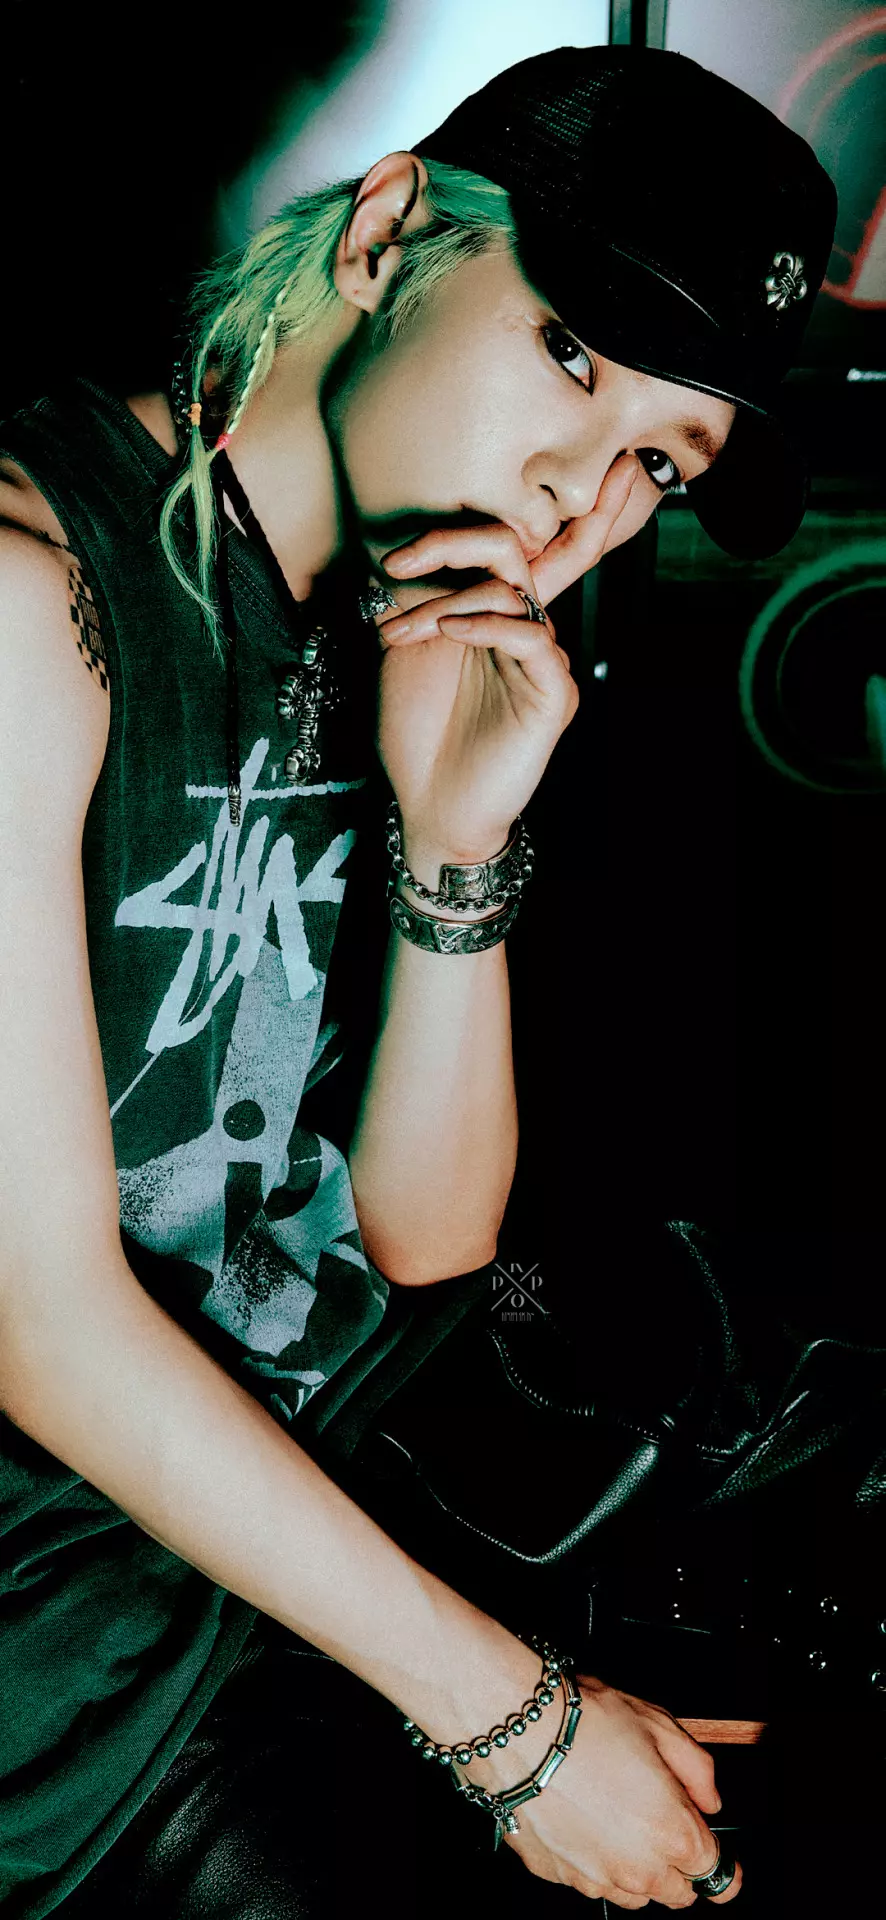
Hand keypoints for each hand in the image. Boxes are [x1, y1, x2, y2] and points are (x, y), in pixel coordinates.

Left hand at [369, 456, 639, 874]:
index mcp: (491, 616)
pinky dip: (484, 625)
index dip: (459, 529)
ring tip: (399, 636)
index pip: (502, 549)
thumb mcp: (403, 655)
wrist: (431, 808)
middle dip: (452, 542)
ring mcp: (541, 658)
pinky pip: (530, 637)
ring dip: (444, 602)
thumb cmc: (417, 736)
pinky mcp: (552, 692)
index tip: (390, 557)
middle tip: (399, 563)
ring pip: (510, 590)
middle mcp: (523, 628)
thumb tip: (391, 549)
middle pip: (511, 548)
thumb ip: (412, 601)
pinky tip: (447, 633)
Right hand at [467, 1673, 741, 1909]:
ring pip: (632, 1894)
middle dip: (676, 1864)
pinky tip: (581, 1817)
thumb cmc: (581, 1722)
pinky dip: (592, 1858)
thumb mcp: (658, 1725)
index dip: (717, 1859)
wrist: (514, 1729)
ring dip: (635, 1866)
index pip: (715, 1876)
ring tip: (614, 1814)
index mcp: (672, 1834)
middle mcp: (635, 1868)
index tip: (710, 1848)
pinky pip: (588, 1879)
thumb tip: (707, 1798)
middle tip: (658, 1818)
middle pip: (676, 1893)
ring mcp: (593, 1876)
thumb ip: (698, 1770)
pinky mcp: (556, 1874)